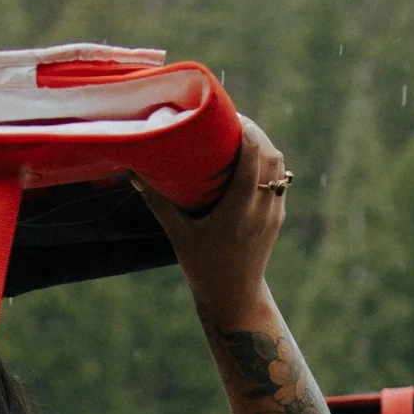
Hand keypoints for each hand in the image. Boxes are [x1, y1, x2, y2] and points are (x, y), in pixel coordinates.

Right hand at [138, 119, 292, 320]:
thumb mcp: (179, 235)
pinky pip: (279, 179)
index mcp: (238, 210)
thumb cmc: (203, 267)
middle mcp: (261, 208)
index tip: (231, 116)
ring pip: (280, 166)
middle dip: (256, 133)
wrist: (234, 297)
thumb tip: (133, 173)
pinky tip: (249, 158)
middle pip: (271, 156)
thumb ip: (158, 202)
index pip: (253, 161)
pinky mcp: (276, 217)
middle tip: (232, 120)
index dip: (247, 132)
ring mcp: (273, 212)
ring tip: (241, 134)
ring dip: (264, 146)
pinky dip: (267, 163)